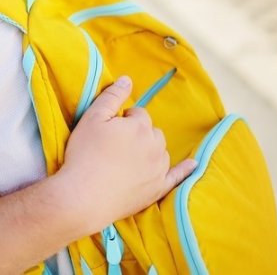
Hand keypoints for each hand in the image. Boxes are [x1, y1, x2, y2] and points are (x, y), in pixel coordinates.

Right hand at [54, 77, 196, 232]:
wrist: (84, 197)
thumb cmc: (84, 154)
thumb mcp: (92, 118)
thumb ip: (112, 96)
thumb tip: (128, 79)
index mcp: (139, 126)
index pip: (138, 114)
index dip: (123, 120)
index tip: (109, 130)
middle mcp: (155, 145)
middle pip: (152, 131)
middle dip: (138, 133)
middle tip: (115, 145)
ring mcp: (159, 169)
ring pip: (160, 150)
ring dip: (150, 149)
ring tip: (127, 159)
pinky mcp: (158, 189)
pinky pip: (178, 176)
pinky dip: (185, 169)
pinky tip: (193, 164)